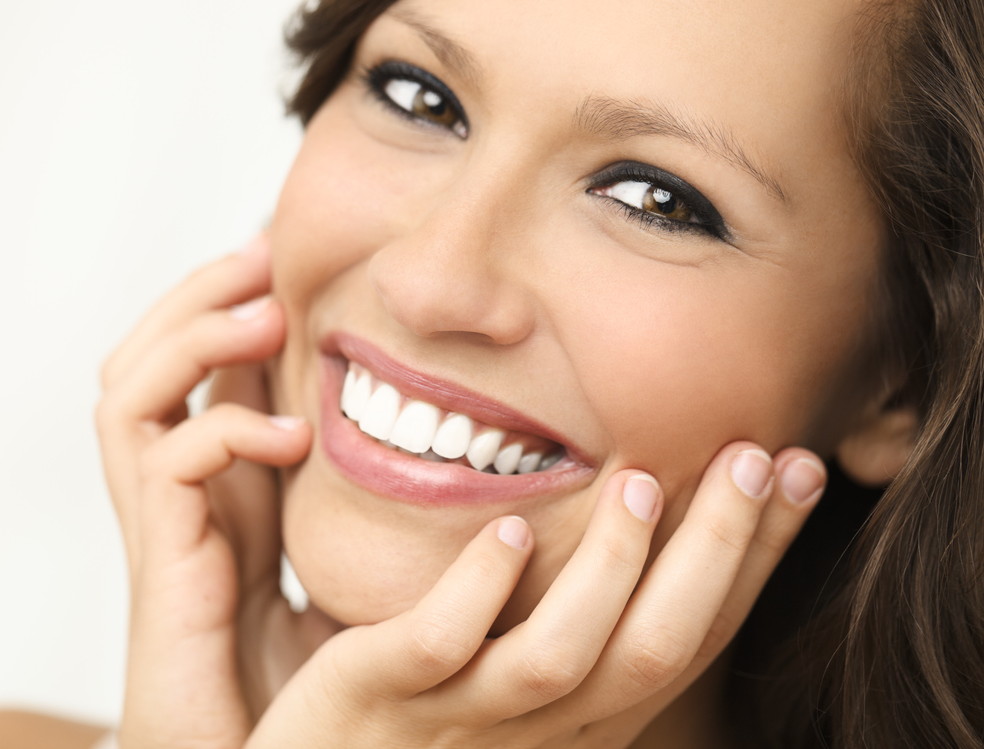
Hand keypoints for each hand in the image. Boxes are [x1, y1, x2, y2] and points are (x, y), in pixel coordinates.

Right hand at [96, 234, 327, 748]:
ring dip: (194, 335)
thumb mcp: (330, 553)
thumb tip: (416, 425)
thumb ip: (345, 493)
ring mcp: (162, 518)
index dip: (228, 293)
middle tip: (264, 252)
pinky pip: (165, 461)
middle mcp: (175, 487)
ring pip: (127, 389)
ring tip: (267, 312)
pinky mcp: (163, 558)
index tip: (287, 247)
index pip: (196, 361)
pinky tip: (290, 437)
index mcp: (216, 477)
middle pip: (140, 354)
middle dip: (197, 291)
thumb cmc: (294, 670)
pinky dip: (225, 430)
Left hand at [245, 442, 826, 747]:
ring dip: (612, 569)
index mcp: (580, 718)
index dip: (750, 559)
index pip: (690, 638)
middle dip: (719, 552)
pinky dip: (479, 593)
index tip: (793, 468)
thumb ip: (562, 615)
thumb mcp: (504, 676)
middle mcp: (540, 728)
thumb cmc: (405, 720)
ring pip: (564, 657)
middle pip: (655, 649)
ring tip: (638, 480)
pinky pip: (441, 648)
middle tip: (760, 453)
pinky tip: (509, 534)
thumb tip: (630, 516)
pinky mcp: (380, 694)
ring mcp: (459, 714)